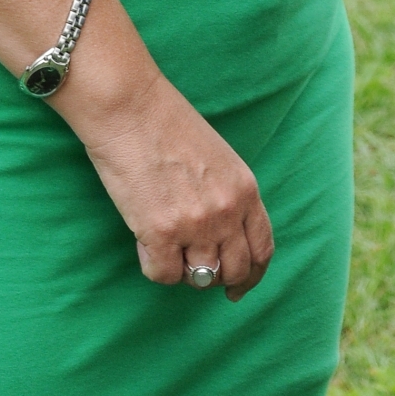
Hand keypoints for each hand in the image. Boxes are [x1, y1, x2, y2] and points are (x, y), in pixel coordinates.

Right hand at [80, 69, 274, 300]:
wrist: (132, 107)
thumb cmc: (168, 125)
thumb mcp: (219, 159)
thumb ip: (228, 197)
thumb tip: (222, 238)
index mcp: (246, 189)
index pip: (262, 249)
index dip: (252, 275)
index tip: (238, 288)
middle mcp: (228, 211)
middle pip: (236, 270)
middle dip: (217, 279)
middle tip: (194, 271)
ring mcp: (197, 224)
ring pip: (200, 278)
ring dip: (183, 270)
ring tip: (165, 245)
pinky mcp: (162, 233)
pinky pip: (164, 276)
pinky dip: (153, 265)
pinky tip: (144, 240)